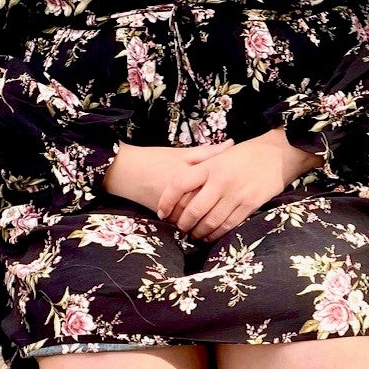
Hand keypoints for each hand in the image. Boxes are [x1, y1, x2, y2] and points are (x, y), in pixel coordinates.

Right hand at [102, 141, 232, 214]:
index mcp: (193, 174)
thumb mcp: (182, 153)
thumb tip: (232, 144)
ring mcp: (175, 206)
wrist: (126, 171)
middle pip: (210, 205)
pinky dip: (192, 223)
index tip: (242, 190)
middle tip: (235, 208)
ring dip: (208, 221)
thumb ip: (208, 152)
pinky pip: (183, 223)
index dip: (231, 189)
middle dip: (223, 209)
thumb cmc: (155, 159)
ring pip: (197, 218)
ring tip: (221, 221)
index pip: (218, 185)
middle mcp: (185, 192)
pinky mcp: (165, 215)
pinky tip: (200, 224)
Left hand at [161, 129, 320, 242]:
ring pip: (210, 221)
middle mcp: (221, 180)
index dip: (167, 200)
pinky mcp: (250, 205)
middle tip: (179, 227)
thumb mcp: (221, 154)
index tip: (162, 211)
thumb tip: (180, 182)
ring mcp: (236, 194)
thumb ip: (202, 166)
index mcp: (211, 165)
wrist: (280, 153)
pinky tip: (211, 235)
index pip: (179, 184)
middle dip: (183, 223)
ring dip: (198, 232)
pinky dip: (216, 233)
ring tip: (193, 234)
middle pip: (193, 209)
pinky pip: (228, 225)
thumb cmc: (248, 153)